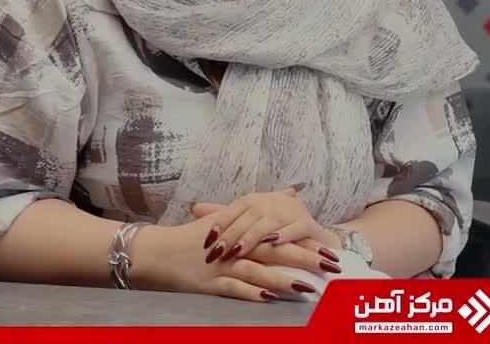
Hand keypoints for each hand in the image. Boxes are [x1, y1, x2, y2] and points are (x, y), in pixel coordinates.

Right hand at [128, 212, 338, 301]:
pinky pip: (233, 288)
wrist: (158, 251)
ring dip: (283, 280)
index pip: (280, 236)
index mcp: (243, 232)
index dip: (306, 242)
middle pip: (275, 252)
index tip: (331, 248)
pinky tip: (268, 298)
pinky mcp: (210, 284)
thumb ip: (264, 208)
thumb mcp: (229, 218)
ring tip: (307, 287)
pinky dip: (251, 292)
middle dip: (305, 259)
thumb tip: (292, 190)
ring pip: (258, 272)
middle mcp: (236, 248)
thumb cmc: (194, 238)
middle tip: (331, 265)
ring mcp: (223, 266)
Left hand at [191, 187, 342, 262]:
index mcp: (255, 200)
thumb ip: (224, 215)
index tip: (205, 242)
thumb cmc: (276, 227)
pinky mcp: (309, 224)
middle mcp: (272, 202)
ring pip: (267, 223)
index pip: (233, 209)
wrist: (312, 233)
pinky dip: (285, 235)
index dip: (219, 225)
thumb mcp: (249, 219)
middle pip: (247, 218)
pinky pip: (296, 228)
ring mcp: (291, 211)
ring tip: (238, 251)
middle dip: (231, 236)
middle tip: (217, 253)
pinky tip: (273, 243)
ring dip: (252, 238)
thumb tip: (193, 207)